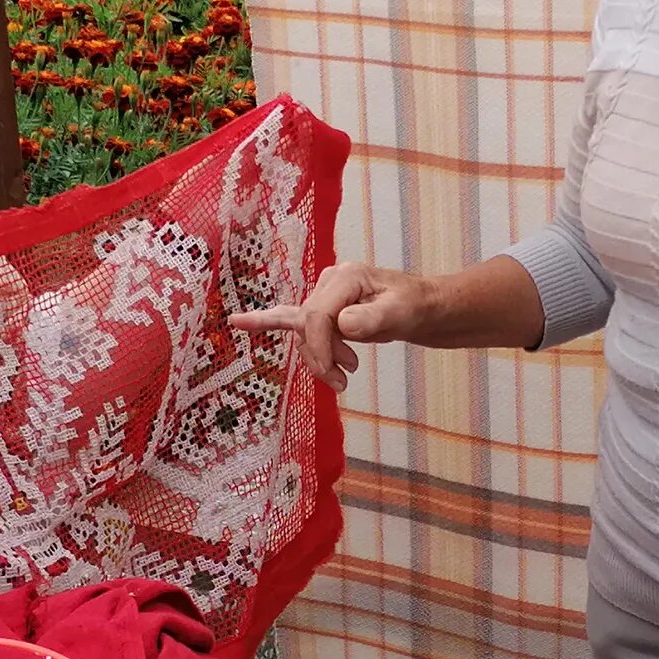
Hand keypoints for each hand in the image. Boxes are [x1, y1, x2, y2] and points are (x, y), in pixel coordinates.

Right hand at [229, 262, 439, 390]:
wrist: (421, 308)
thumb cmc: (414, 307)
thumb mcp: (401, 313)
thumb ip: (372, 318)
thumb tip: (343, 324)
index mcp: (346, 277)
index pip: (317, 316)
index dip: (320, 348)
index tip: (335, 375)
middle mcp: (329, 281)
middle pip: (307, 325)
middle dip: (320, 357)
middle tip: (343, 381)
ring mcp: (323, 293)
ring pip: (304, 332)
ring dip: (319, 357)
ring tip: (345, 375)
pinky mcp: (322, 307)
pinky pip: (292, 318)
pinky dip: (266, 322)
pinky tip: (237, 323)